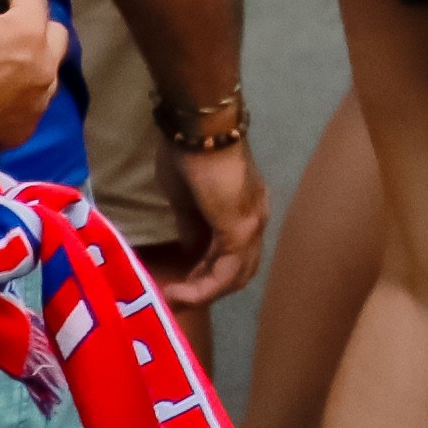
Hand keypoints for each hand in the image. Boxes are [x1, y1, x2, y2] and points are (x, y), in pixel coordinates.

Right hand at [0, 0, 62, 143]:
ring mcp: (40, 99)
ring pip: (48, 68)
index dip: (8, 0)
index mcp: (30, 32)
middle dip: (32, 28)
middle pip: (53, 33)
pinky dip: (22, 93)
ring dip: (32, 61)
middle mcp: (45, 65)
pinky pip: (35, 100)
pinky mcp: (28, 126)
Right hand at [160, 134, 270, 306]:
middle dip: (204, 289)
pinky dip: (201, 288)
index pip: (232, 254)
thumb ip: (191, 224)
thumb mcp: (185, 197)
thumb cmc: (188, 151)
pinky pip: (224, 273)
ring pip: (234, 277)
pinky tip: (175, 293)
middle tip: (172, 299)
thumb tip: (190, 250)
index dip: (205, 274)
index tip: (175, 285)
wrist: (198, 127)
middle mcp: (257, 219)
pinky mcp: (240, 230)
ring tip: (170, 300)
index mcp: (246, 209)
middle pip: (237, 271)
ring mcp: (253, 225)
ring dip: (201, 294)